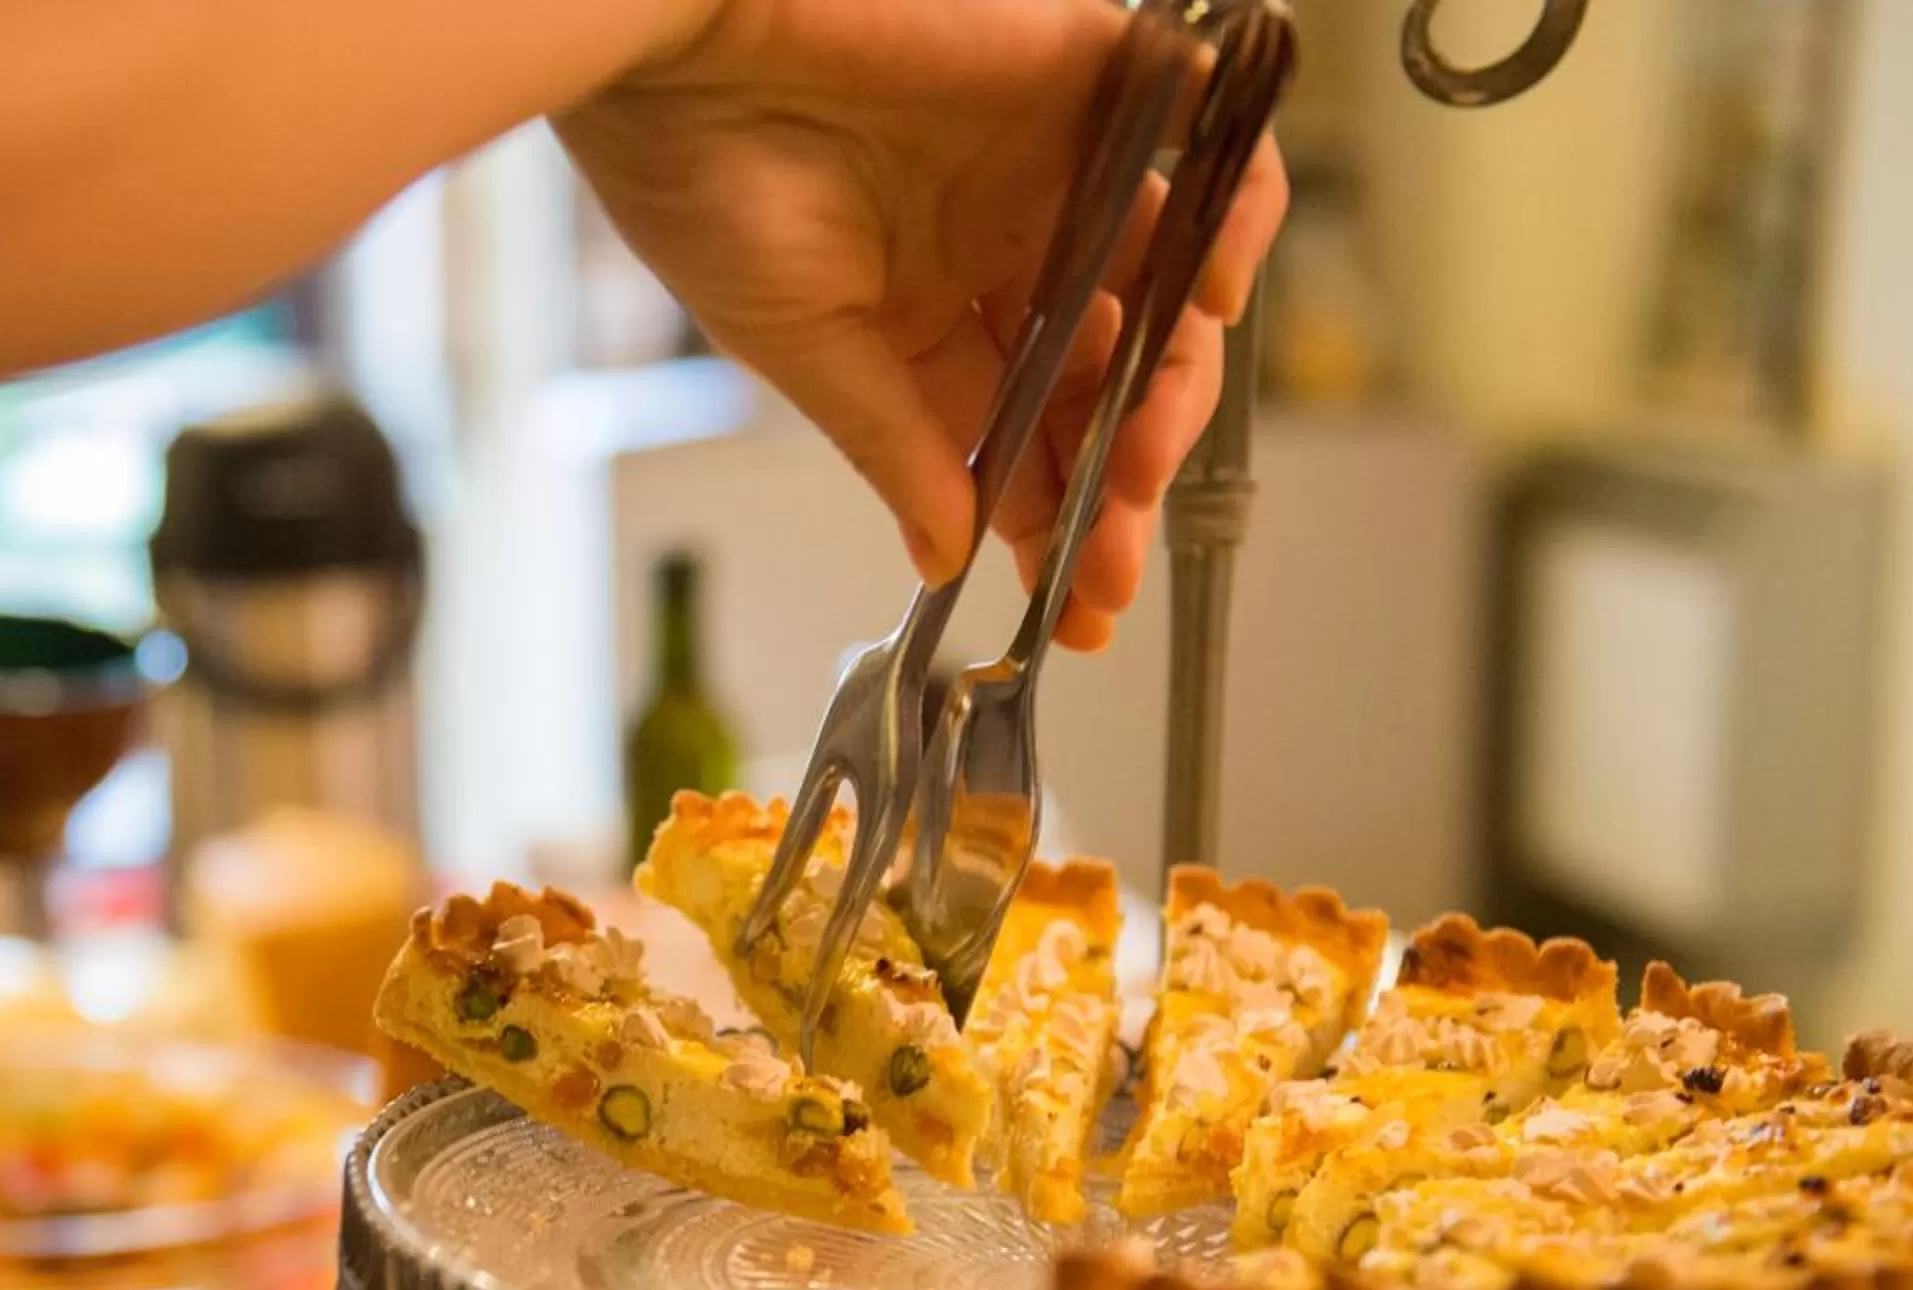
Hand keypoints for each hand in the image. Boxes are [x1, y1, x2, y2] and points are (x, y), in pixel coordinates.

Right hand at [559, 0, 1287, 647]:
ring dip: (1169, 390)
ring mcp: (1049, 169)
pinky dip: (1231, 223)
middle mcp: (994, 245)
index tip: (1075, 610)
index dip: (1057, 524)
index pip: (1022, 436)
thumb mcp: (800, 344)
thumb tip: (947, 553)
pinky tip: (1212, 302)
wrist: (680, 31)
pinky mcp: (1090, 82)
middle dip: (1114, 483)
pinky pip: (1205, 151)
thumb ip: (895, 441)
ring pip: (1161, 292)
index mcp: (918, 312)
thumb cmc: (699, 170)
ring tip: (1141, 463)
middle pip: (1100, 381)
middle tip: (1106, 560)